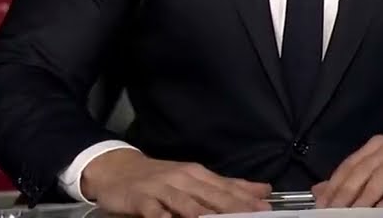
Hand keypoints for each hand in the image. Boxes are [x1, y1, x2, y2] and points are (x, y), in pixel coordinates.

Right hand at [82, 148, 272, 217]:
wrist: (117, 168)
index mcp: (199, 174)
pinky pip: (154, 211)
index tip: (265, 210)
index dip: (246, 200)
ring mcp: (162, 188)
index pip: (227, 188)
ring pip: (187, 203)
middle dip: (232, 208)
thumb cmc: (161, 177)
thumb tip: (264, 190)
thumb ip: (227, 186)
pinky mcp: (141, 199)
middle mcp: (184, 179)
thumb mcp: (195, 178)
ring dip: (203, 215)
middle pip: (212, 196)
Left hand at [312, 136, 382, 207]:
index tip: (321, 207)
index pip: (349, 165)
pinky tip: (381, 213)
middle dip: (344, 195)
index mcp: (378, 145)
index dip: (333, 186)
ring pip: (381, 178)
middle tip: (332, 214)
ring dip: (364, 200)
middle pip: (362, 171)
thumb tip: (320, 191)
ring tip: (351, 216)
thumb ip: (356, 180)